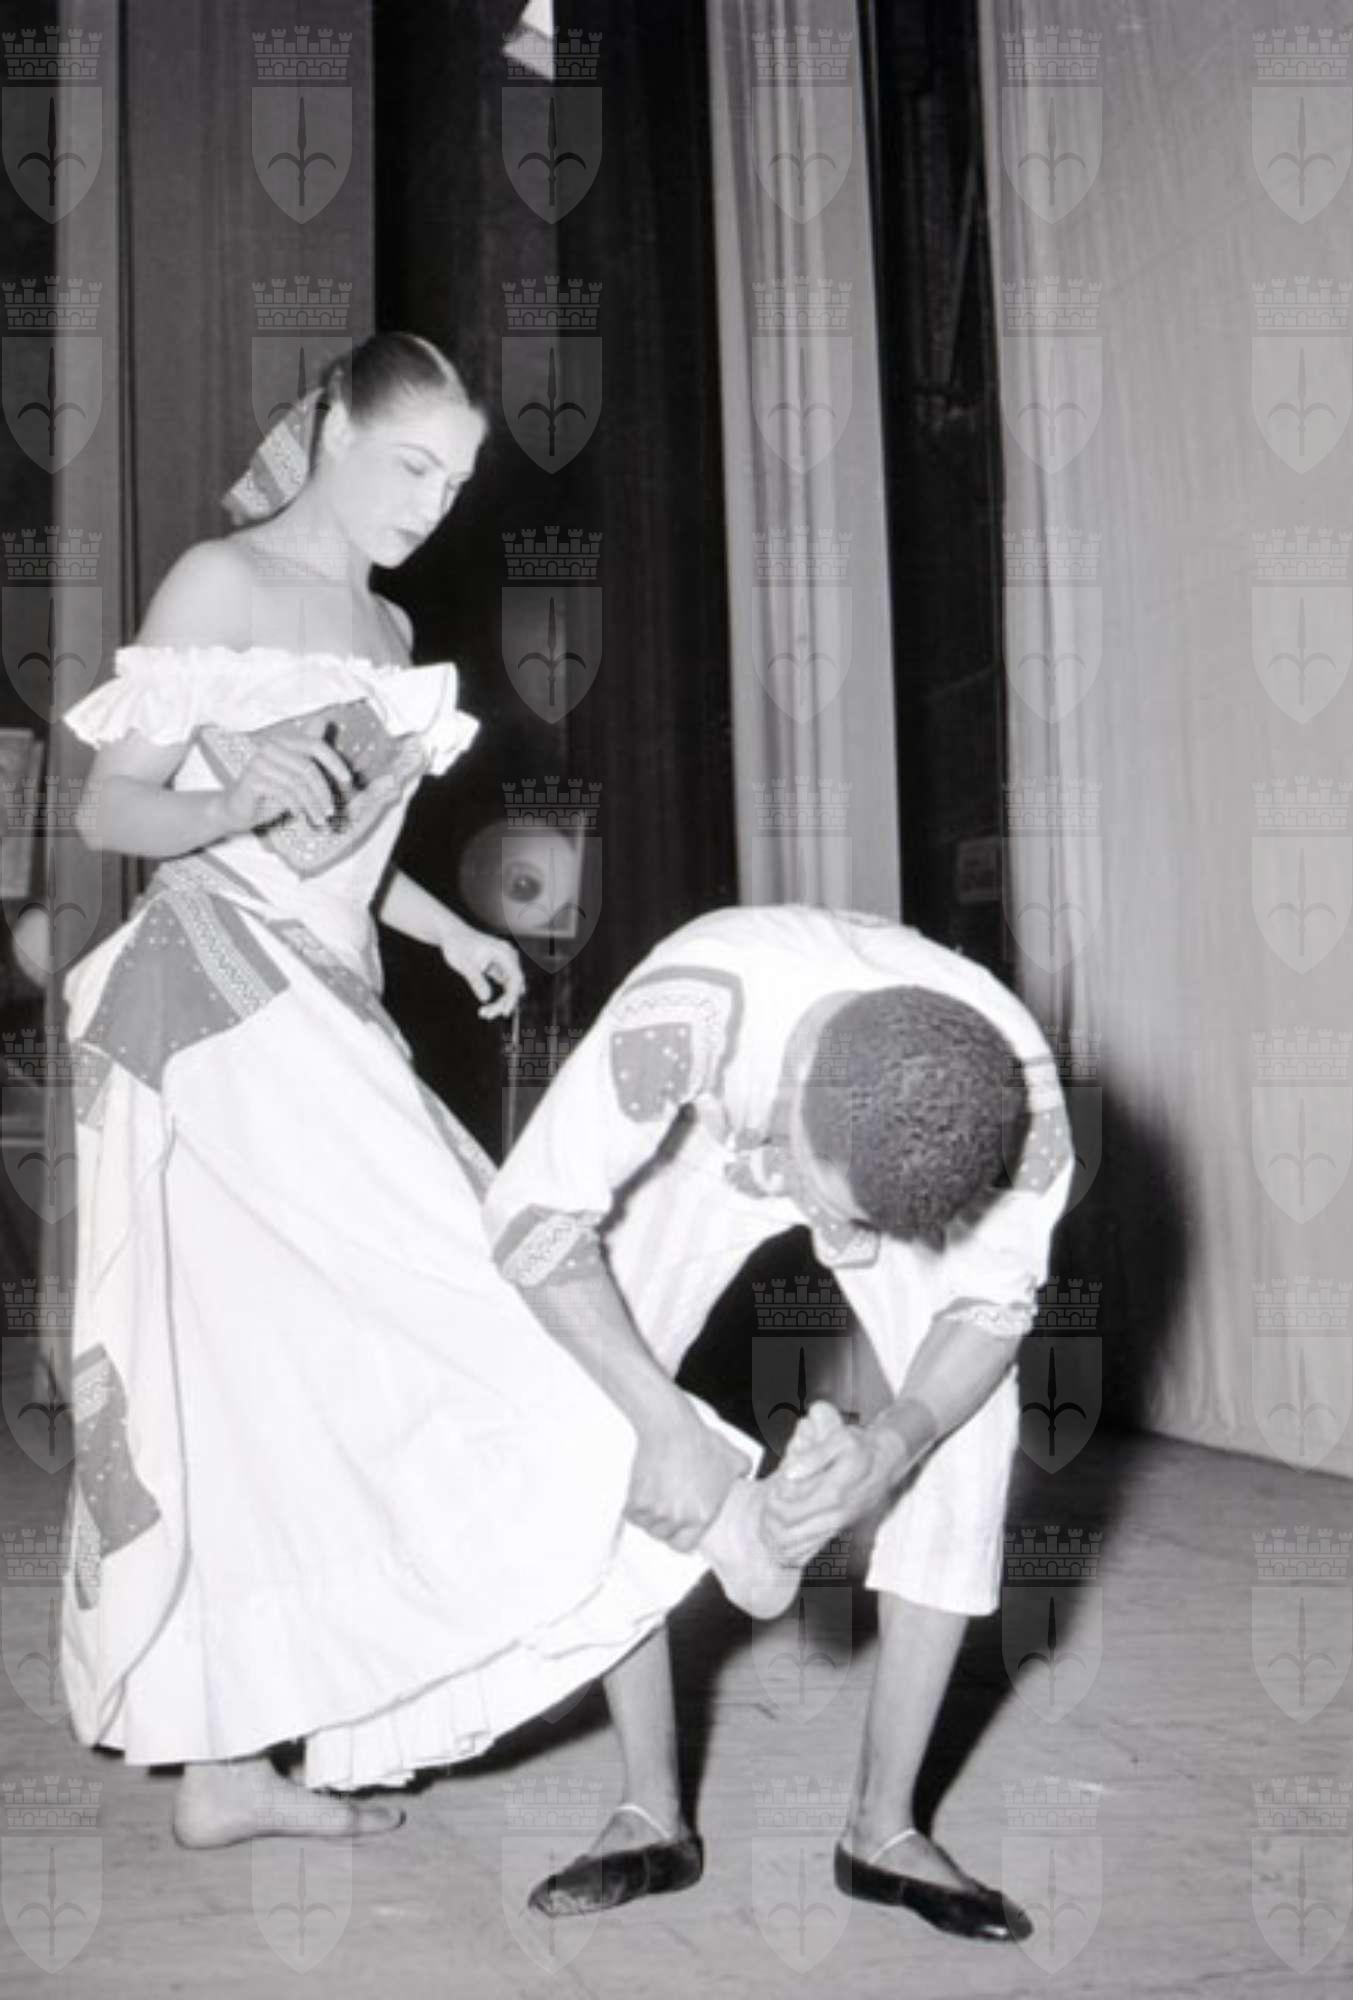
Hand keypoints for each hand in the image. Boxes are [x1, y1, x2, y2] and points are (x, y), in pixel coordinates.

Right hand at [213, 731, 353, 836]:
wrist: (238, 810)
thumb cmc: (272, 791)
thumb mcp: (297, 774)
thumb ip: (312, 754)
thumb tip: (327, 720)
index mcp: (284, 741)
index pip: (315, 744)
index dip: (334, 762)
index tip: (348, 781)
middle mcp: (270, 746)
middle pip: (308, 767)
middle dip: (323, 792)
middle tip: (331, 812)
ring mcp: (259, 761)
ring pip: (297, 783)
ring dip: (313, 805)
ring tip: (320, 820)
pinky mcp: (252, 779)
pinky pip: (283, 793)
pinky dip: (297, 807)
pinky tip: (301, 816)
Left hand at [439, 923, 524, 1018]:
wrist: (451, 934)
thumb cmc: (457, 943)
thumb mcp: (464, 964)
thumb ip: (476, 980)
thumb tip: (485, 998)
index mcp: (504, 952)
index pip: (516, 978)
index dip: (512, 997)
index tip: (504, 1011)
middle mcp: (508, 957)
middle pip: (514, 985)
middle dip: (503, 1002)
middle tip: (488, 1014)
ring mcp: (504, 963)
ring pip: (509, 988)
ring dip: (500, 1002)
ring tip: (485, 1013)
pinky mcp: (499, 968)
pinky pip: (504, 986)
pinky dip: (497, 997)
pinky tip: (487, 1007)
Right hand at [626, 1408, 749, 1552]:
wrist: (672, 1428)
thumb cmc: (702, 1442)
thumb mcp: (735, 1460)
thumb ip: (743, 1474)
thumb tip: (745, 1478)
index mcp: (703, 1516)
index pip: (685, 1546)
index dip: (679, 1537)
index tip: (676, 1529)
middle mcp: (680, 1519)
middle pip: (663, 1536)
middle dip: (663, 1525)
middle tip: (663, 1508)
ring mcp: (658, 1511)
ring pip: (646, 1526)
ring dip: (648, 1516)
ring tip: (654, 1498)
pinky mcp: (638, 1501)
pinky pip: (630, 1514)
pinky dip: (633, 1506)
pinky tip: (641, 1494)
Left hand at [762, 1401, 911, 1565]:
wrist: (886, 1460)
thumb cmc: (861, 1447)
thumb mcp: (840, 1439)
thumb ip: (814, 1456)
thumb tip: (790, 1473)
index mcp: (833, 1492)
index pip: (791, 1511)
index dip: (773, 1504)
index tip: (771, 1489)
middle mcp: (836, 1514)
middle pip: (790, 1532)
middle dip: (771, 1522)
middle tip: (767, 1506)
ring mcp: (838, 1524)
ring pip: (800, 1545)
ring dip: (779, 1537)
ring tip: (769, 1521)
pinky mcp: (839, 1528)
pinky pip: (812, 1548)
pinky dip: (793, 1549)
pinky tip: (782, 1540)